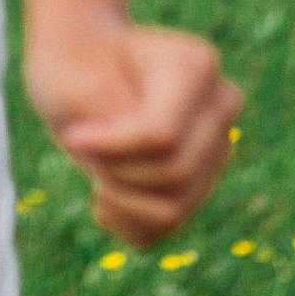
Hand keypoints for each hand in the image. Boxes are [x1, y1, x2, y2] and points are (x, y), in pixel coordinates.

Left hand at [25, 5, 241, 245]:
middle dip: (116, 169)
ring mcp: (216, 149)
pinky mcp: (198, 185)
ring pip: (174, 209)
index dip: (110, 148)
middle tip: (82, 143)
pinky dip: (124, 221)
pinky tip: (105, 192)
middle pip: (175, 172)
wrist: (78, 65)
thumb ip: (118, 136)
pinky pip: (162, 231)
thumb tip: (166, 197)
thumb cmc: (74, 67)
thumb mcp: (78, 86)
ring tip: (95, 167)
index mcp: (197, 65)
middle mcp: (220, 107)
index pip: (162, 136)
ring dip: (120, 198)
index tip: (74, 135)